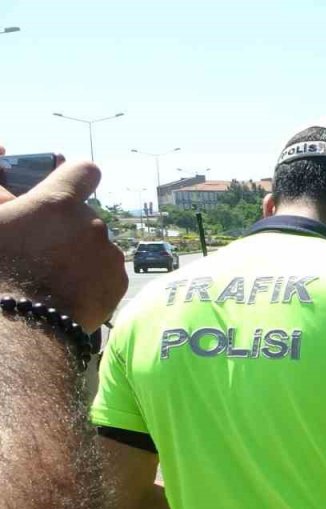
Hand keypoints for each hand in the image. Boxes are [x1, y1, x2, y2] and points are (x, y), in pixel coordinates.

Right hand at [0, 148, 124, 330]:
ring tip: (53, 278)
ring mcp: (109, 253)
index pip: (84, 171)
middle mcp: (92, 223)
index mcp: (58, 202)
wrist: (24, 326)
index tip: (67, 190)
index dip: (76, 178)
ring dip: (81, 256)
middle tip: (42, 251)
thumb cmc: (1, 271)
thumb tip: (10, 190)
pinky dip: (92, 280)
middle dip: (68, 228)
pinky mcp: (119, 282)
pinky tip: (69, 293)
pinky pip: (107, 273)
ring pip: (96, 246)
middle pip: (85, 216)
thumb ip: (4, 199)